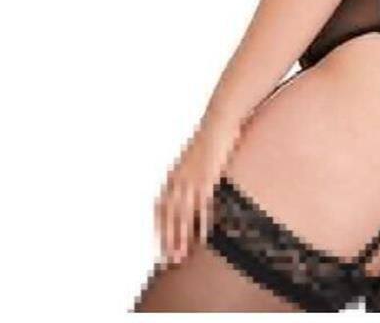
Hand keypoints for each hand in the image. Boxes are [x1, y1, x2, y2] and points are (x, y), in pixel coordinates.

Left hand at [154, 116, 241, 265]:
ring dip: (181, 237)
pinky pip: (203, 204)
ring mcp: (193, 179)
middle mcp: (179, 179)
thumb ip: (190, 173)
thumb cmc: (210, 136)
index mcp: (174, 175)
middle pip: (170, 215)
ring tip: (181, 255)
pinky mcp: (208, 177)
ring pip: (183, 214)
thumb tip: (192, 186)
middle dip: (168, 239)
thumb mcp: (195, 157)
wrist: (219, 120)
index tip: (161, 246)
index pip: (161, 208)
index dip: (160, 228)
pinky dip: (201, 222)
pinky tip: (202, 236)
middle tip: (168, 260)